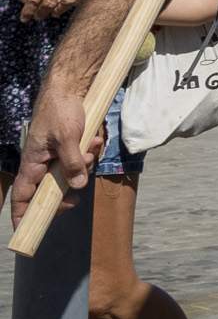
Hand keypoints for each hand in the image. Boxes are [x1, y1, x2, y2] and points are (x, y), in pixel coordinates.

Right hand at [9, 82, 96, 217]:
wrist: (71, 87)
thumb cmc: (61, 111)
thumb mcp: (68, 138)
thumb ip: (72, 162)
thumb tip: (78, 186)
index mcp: (32, 164)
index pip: (22, 196)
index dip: (22, 215)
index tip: (26, 230)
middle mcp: (42, 163)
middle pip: (52, 190)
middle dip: (68, 190)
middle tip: (79, 190)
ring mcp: (57, 156)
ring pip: (72, 173)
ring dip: (85, 163)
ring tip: (90, 146)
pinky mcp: (71, 147)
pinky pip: (82, 159)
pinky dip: (90, 151)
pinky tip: (94, 138)